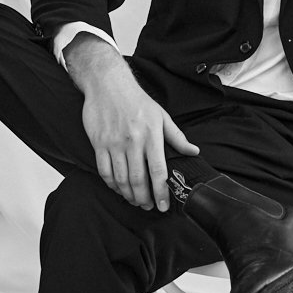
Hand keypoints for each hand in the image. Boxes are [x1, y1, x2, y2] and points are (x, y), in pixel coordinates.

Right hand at [67, 37, 198, 210]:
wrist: (108, 84)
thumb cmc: (137, 100)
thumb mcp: (161, 116)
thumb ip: (177, 137)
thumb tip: (194, 152)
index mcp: (151, 135)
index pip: (158, 171)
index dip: (161, 192)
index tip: (163, 206)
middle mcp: (133, 141)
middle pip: (138, 180)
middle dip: (144, 199)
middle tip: (149, 207)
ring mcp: (114, 143)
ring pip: (120, 179)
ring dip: (128, 195)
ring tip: (135, 201)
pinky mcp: (98, 143)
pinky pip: (104, 171)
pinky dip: (112, 184)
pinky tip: (119, 189)